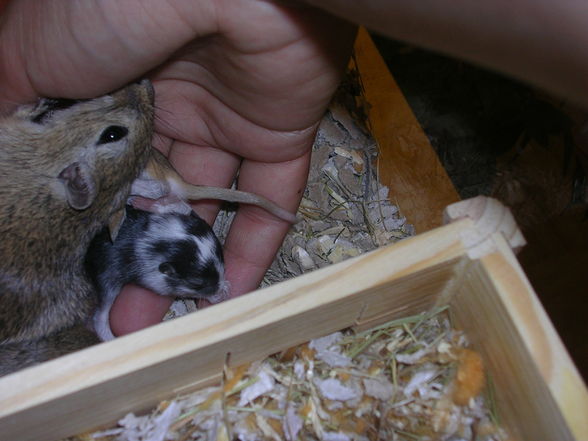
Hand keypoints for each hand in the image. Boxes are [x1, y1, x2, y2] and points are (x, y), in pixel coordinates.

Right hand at [0, 0, 355, 334]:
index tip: (73, 262)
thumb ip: (16, 96)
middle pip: (151, 193)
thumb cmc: (120, 2)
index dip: (86, 215)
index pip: (100, 162)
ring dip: (183, 260)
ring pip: (204, 203)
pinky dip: (253, 244)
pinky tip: (225, 293)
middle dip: (130, 250)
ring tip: (155, 321)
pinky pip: (270, 197)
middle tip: (111, 309)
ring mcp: (229, 119)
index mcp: (113, 82)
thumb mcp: (38, 48)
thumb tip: (3, 144)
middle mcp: (172, 103)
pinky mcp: (281, 133)